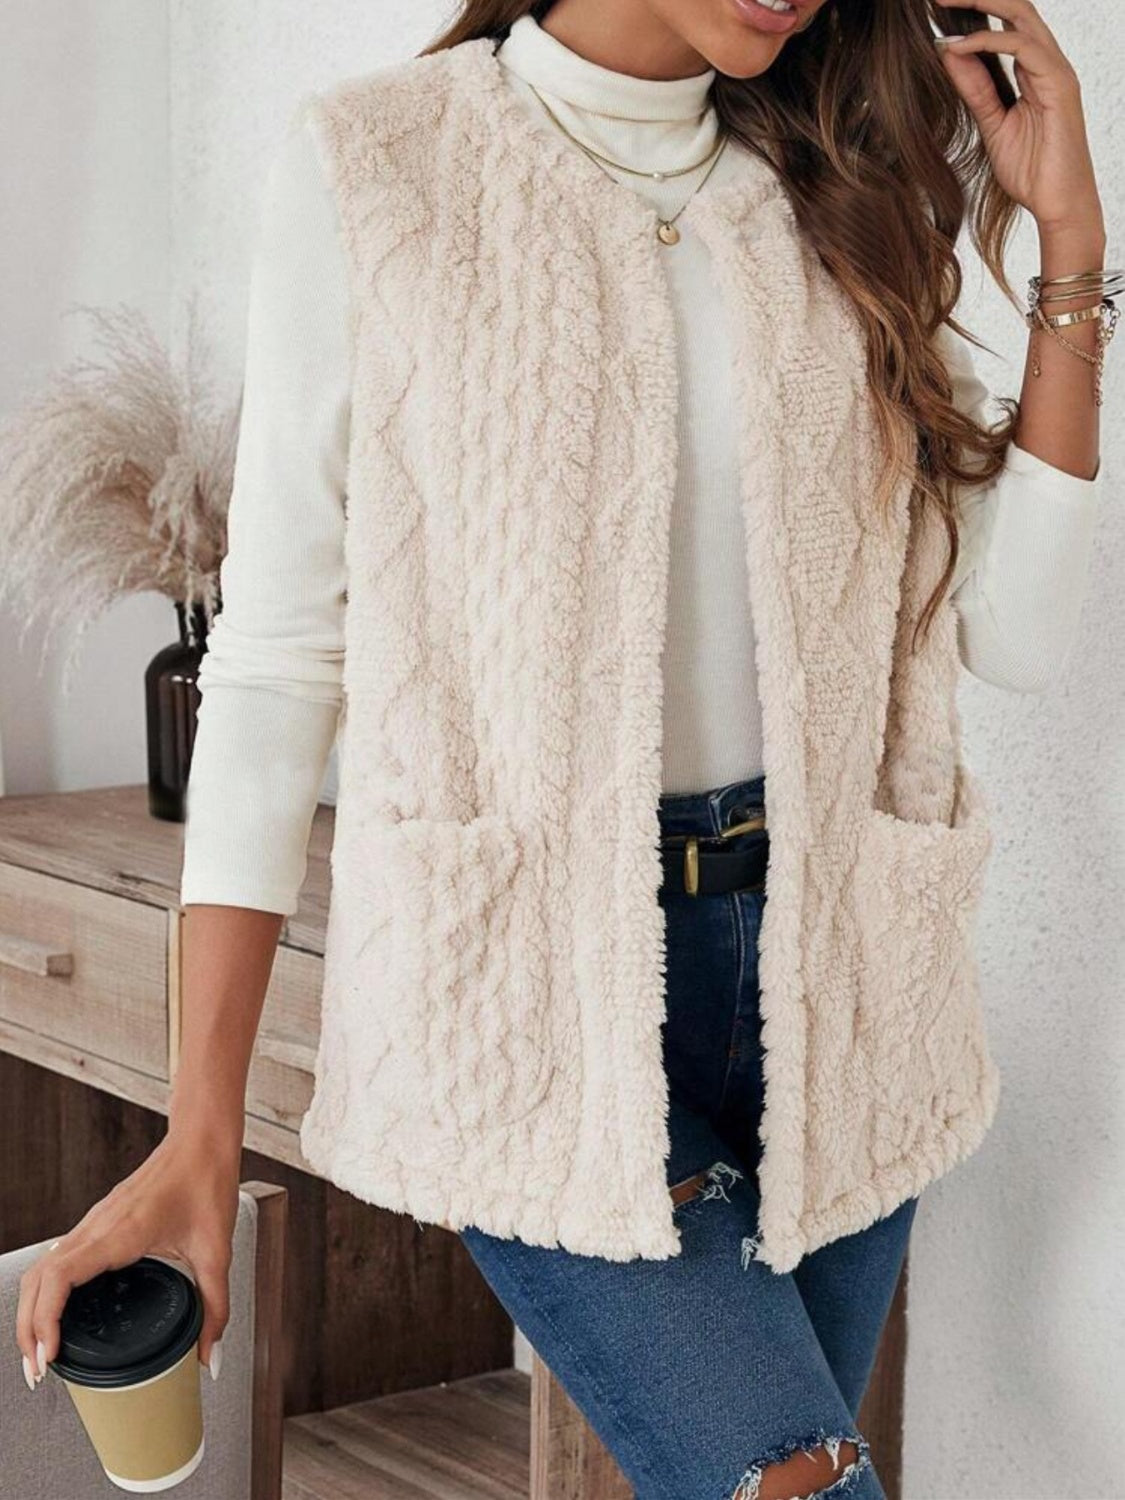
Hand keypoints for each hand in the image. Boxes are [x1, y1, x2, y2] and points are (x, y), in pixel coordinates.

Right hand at [15, 1130, 239, 1390]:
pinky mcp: (97, 1222)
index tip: (48, 1355)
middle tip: (37, 1370)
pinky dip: (45, 1291)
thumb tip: (209, 1357)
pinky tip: (56, 1314)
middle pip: (38, 1280)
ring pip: (41, 1268)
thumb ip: (215, 1307)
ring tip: (39, 1351)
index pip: (61, 1277)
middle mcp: (98, 1227)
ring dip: (32, 1310)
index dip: (45, 1319)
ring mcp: (93, 1222)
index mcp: (121, 1233)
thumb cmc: (206, 1183)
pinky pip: (57, 1258)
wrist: (200, 1139)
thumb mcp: (217, 1252)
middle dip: (29, 1328)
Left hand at [936, 0, 1104, 239]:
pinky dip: (989, 42)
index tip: (937, 10)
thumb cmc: (1032, 171)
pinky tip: (960, 47)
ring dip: (981, 6)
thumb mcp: (992, 125)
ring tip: (945, 5)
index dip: (975, 11)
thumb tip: (949, 55)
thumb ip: (975, 90)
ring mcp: (1056, 71)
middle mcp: (1048, 63)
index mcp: (1034, 71)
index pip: (1007, 24)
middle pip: (1017, 8)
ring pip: (1022, 17)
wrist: (1058, 205)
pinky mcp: (1059, 85)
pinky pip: (1023, 48)